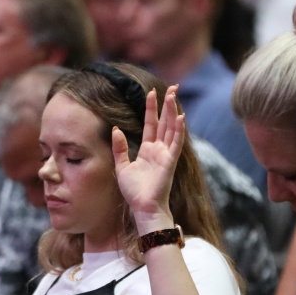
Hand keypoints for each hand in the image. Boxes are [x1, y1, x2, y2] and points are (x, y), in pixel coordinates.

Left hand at [112, 86, 183, 232]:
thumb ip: (120, 148)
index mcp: (148, 150)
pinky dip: (178, 130)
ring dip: (173, 111)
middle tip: (173, 87)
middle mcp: (159, 149)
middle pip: (164, 122)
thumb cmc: (134, 191)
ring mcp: (166, 154)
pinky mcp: (170, 161)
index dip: (151, 108)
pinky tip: (180, 117)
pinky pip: (175, 143)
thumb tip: (115, 129)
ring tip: (174, 95)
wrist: (142, 207)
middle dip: (167, 104)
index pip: (151, 124)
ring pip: (171, 128)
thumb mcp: (121, 166)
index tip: (152, 92)